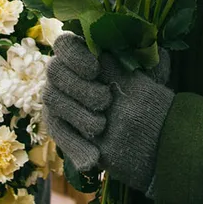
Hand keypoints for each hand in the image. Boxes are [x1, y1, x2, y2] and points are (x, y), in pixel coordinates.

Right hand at [43, 33, 173, 195]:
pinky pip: (58, 134)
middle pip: (54, 70)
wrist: (143, 125)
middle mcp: (63, 70)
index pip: (65, 43)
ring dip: (77, 114)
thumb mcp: (149, 72)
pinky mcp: (58, 124)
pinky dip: (75, 147)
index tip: (95, 69)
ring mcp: (57, 97)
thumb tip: (149, 47)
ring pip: (52, 100)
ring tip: (101, 127)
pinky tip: (92, 160)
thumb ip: (147, 57)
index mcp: (82, 50)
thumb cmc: (143, 87)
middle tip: (104, 100)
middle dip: (78, 86)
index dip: (74, 55)